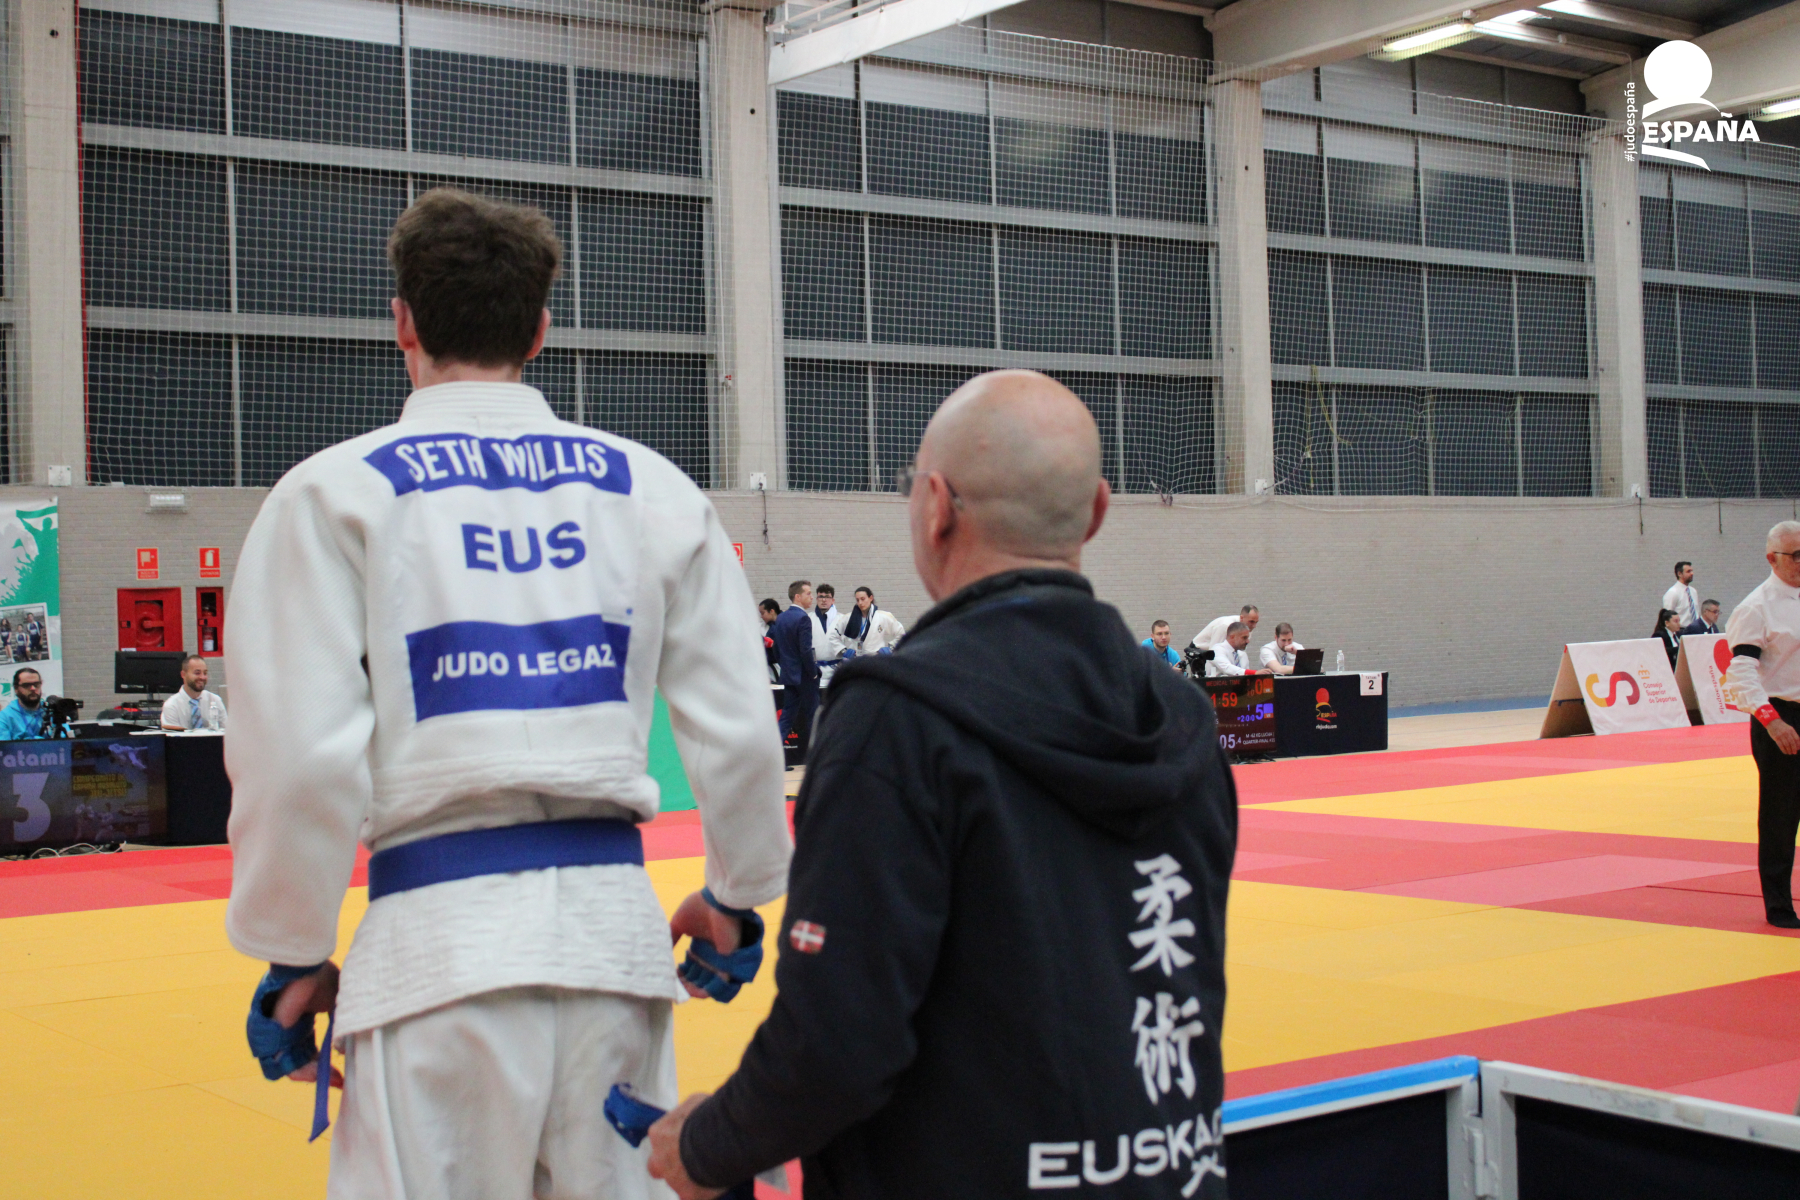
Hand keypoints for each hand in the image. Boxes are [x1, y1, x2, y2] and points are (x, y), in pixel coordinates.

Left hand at [272, 961, 342, 1085]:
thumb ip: (341, 1025)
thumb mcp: (338, 1002)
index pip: (312, 1048)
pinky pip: (282, 1064)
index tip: (340, 1075)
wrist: (304, 967)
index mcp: (303, 1019)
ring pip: (293, 1064)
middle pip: (302, 1059)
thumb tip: (344, 1049)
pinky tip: (318, 1075)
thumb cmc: (320, 978)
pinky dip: (301, 1073)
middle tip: (338, 1081)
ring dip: (313, 1075)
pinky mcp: (273, 1038)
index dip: (326, 1062)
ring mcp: (280, 1034)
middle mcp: (290, 1029)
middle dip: (321, 1073)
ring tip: (331, 1079)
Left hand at [647, 1094, 723, 1199]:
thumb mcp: (695, 1104)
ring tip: (713, 1167)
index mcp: (659, 1134)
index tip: (688, 1139)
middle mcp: (660, 1160)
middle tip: (690, 1161)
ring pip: (679, 1183)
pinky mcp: (689, 1196)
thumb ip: (688, 1117)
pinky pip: (696, 1196)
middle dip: (669, 1165)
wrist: (721, 1139)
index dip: (673, 1141)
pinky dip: (706, 1190)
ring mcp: (673, 1180)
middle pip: (657, 1168)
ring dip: (691, 1177)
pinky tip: (720, 1179)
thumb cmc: (708, 1115)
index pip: (659, 1140)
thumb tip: (694, 1118)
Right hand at [669, 891, 742, 998]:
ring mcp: (720, 959)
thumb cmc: (699, 907)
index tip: (669, 975)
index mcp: (703, 943)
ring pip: (707, 982)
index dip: (681, 972)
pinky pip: (718, 984)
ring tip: (678, 991)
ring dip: (692, 989)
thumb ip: (671, 937)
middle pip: (698, 975)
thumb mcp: (678, 922)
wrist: (717, 901)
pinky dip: (704, 991)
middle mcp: (712, 952)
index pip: (692, 964)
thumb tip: (661, 951)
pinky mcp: (728, 963)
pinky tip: (689, 992)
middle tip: (672, 986)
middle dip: (685, 983)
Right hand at [1771, 718, 1799, 754]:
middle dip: (1794, 749)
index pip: (1797, 739)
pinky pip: (1781, 745)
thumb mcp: (1789, 728)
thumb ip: (1793, 735)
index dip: (1798, 745)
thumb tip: (1797, 744)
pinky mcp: (1776, 738)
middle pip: (1792, 742)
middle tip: (1794, 753)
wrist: (1772, 722)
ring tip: (1790, 753)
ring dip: (1789, 750)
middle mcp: (1787, 733)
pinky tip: (1785, 752)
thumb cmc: (1782, 726)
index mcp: (1791, 730)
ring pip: (1786, 745)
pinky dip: (1783, 750)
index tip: (1798, 749)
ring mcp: (1781, 735)